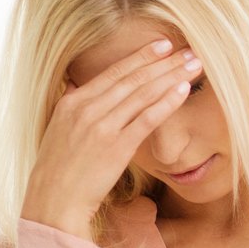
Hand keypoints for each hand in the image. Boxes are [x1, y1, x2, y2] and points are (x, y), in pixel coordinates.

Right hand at [22, 37, 203, 231]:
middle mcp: (87, 109)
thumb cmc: (58, 170)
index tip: (163, 44)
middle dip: (164, 62)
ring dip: (172, 76)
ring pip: (143, 94)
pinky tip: (184, 90)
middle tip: (190, 49)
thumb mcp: (57, 129)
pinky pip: (146, 119)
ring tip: (195, 64)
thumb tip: (74, 82)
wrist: (53, 202)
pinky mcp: (116, 148)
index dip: (141, 56)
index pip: (113, 72)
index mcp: (72, 102)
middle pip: (133, 78)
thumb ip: (70, 103)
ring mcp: (102, 127)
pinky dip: (166, 102)